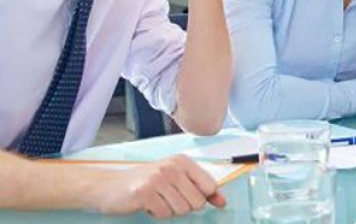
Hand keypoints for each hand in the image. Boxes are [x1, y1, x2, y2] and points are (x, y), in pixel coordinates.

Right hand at [94, 155, 225, 217]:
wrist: (111, 186)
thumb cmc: (147, 183)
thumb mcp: (176, 180)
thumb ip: (201, 190)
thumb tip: (223, 202)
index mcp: (183, 161)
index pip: (210, 186)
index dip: (202, 197)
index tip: (188, 197)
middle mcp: (172, 167)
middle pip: (197, 201)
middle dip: (184, 207)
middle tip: (169, 199)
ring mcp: (157, 179)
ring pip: (182, 209)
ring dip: (170, 211)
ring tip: (158, 200)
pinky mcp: (144, 192)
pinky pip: (164, 214)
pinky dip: (157, 214)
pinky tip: (148, 204)